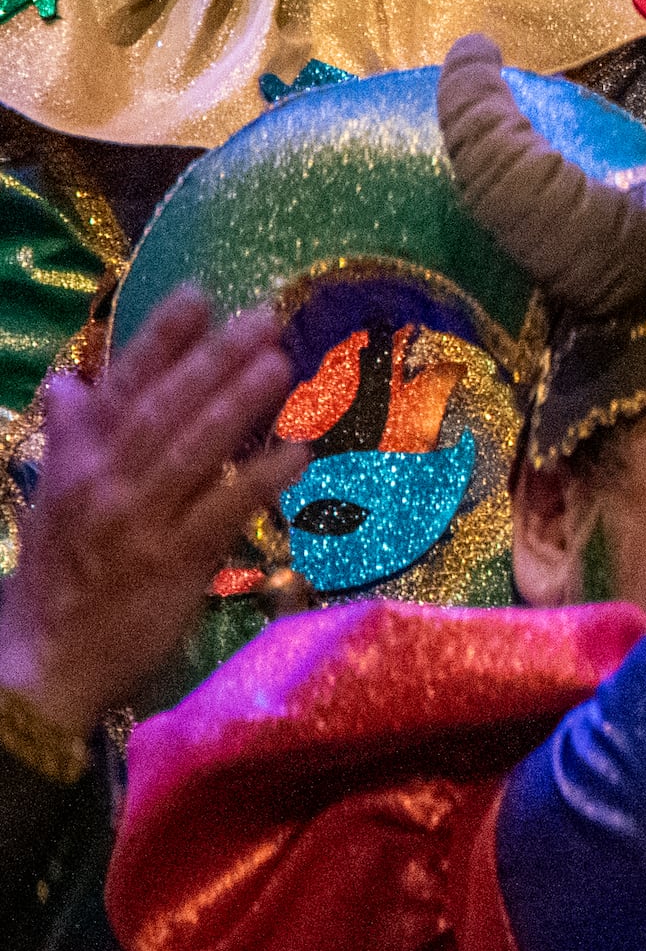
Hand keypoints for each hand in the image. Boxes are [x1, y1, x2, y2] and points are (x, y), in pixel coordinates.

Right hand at [0, 289, 301, 750]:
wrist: (42, 657)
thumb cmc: (58, 572)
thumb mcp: (52, 497)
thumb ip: (72, 436)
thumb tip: (68, 381)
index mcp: (78, 462)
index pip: (121, 387)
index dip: (158, 339)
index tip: (198, 294)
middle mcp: (106, 483)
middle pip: (163, 409)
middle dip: (212, 359)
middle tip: (264, 314)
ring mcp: (139, 522)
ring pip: (192, 452)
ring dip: (237, 404)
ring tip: (281, 363)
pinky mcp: (173, 564)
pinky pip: (221, 514)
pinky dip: (258, 482)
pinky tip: (297, 454)